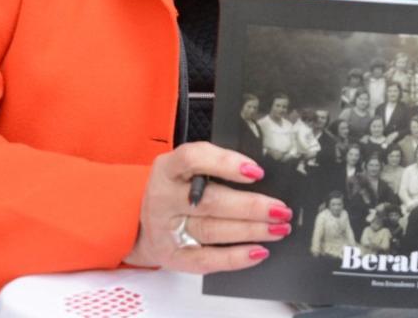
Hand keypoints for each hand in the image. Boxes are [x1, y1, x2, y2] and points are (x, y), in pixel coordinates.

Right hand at [124, 142, 291, 272]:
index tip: (256, 171)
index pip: (193, 159)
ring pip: (213, 230)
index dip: (226, 163)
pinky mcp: (172, 255)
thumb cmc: (174, 188)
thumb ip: (215, 166)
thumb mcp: (185, 168)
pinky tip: (258, 251)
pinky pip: (206, 259)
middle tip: (280, 209)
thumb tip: (258, 173)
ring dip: (252, 230)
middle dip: (252, 206)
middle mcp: (163, 198)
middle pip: (211, 201)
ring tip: (278, 228)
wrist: (137, 220)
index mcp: (167, 169)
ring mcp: (166, 230)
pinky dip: (235, 257)